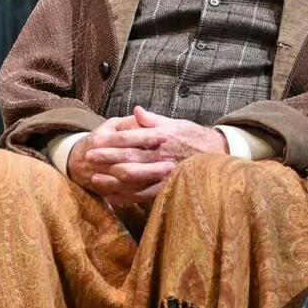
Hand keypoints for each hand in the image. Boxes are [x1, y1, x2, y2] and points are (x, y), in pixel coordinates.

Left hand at [66, 106, 226, 205]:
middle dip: (106, 158)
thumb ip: (153, 119)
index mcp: (161, 137)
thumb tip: (135, 110)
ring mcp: (164, 173)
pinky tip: (112, 197)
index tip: (94, 141)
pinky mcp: (167, 188)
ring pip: (134, 179)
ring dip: (112, 180)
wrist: (219, 155)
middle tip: (88, 158)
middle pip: (129, 157)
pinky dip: (126, 197)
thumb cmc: (195, 137)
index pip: (131, 138)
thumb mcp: (176, 123)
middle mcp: (161, 155)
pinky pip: (143, 196)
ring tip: (94, 179)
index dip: (111, 140)